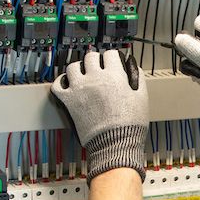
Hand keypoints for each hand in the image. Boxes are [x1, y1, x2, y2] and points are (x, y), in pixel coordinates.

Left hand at [52, 49, 148, 180]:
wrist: (115, 145)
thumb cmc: (129, 126)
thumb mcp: (141, 98)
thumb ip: (137, 77)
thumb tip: (132, 64)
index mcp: (114, 76)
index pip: (110, 54)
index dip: (113, 58)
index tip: (113, 63)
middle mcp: (95, 79)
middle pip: (91, 57)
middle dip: (96, 61)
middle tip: (99, 69)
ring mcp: (79, 89)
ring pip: (73, 67)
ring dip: (79, 69)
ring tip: (84, 75)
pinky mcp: (69, 101)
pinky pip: (57, 85)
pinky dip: (61, 82)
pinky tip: (67, 83)